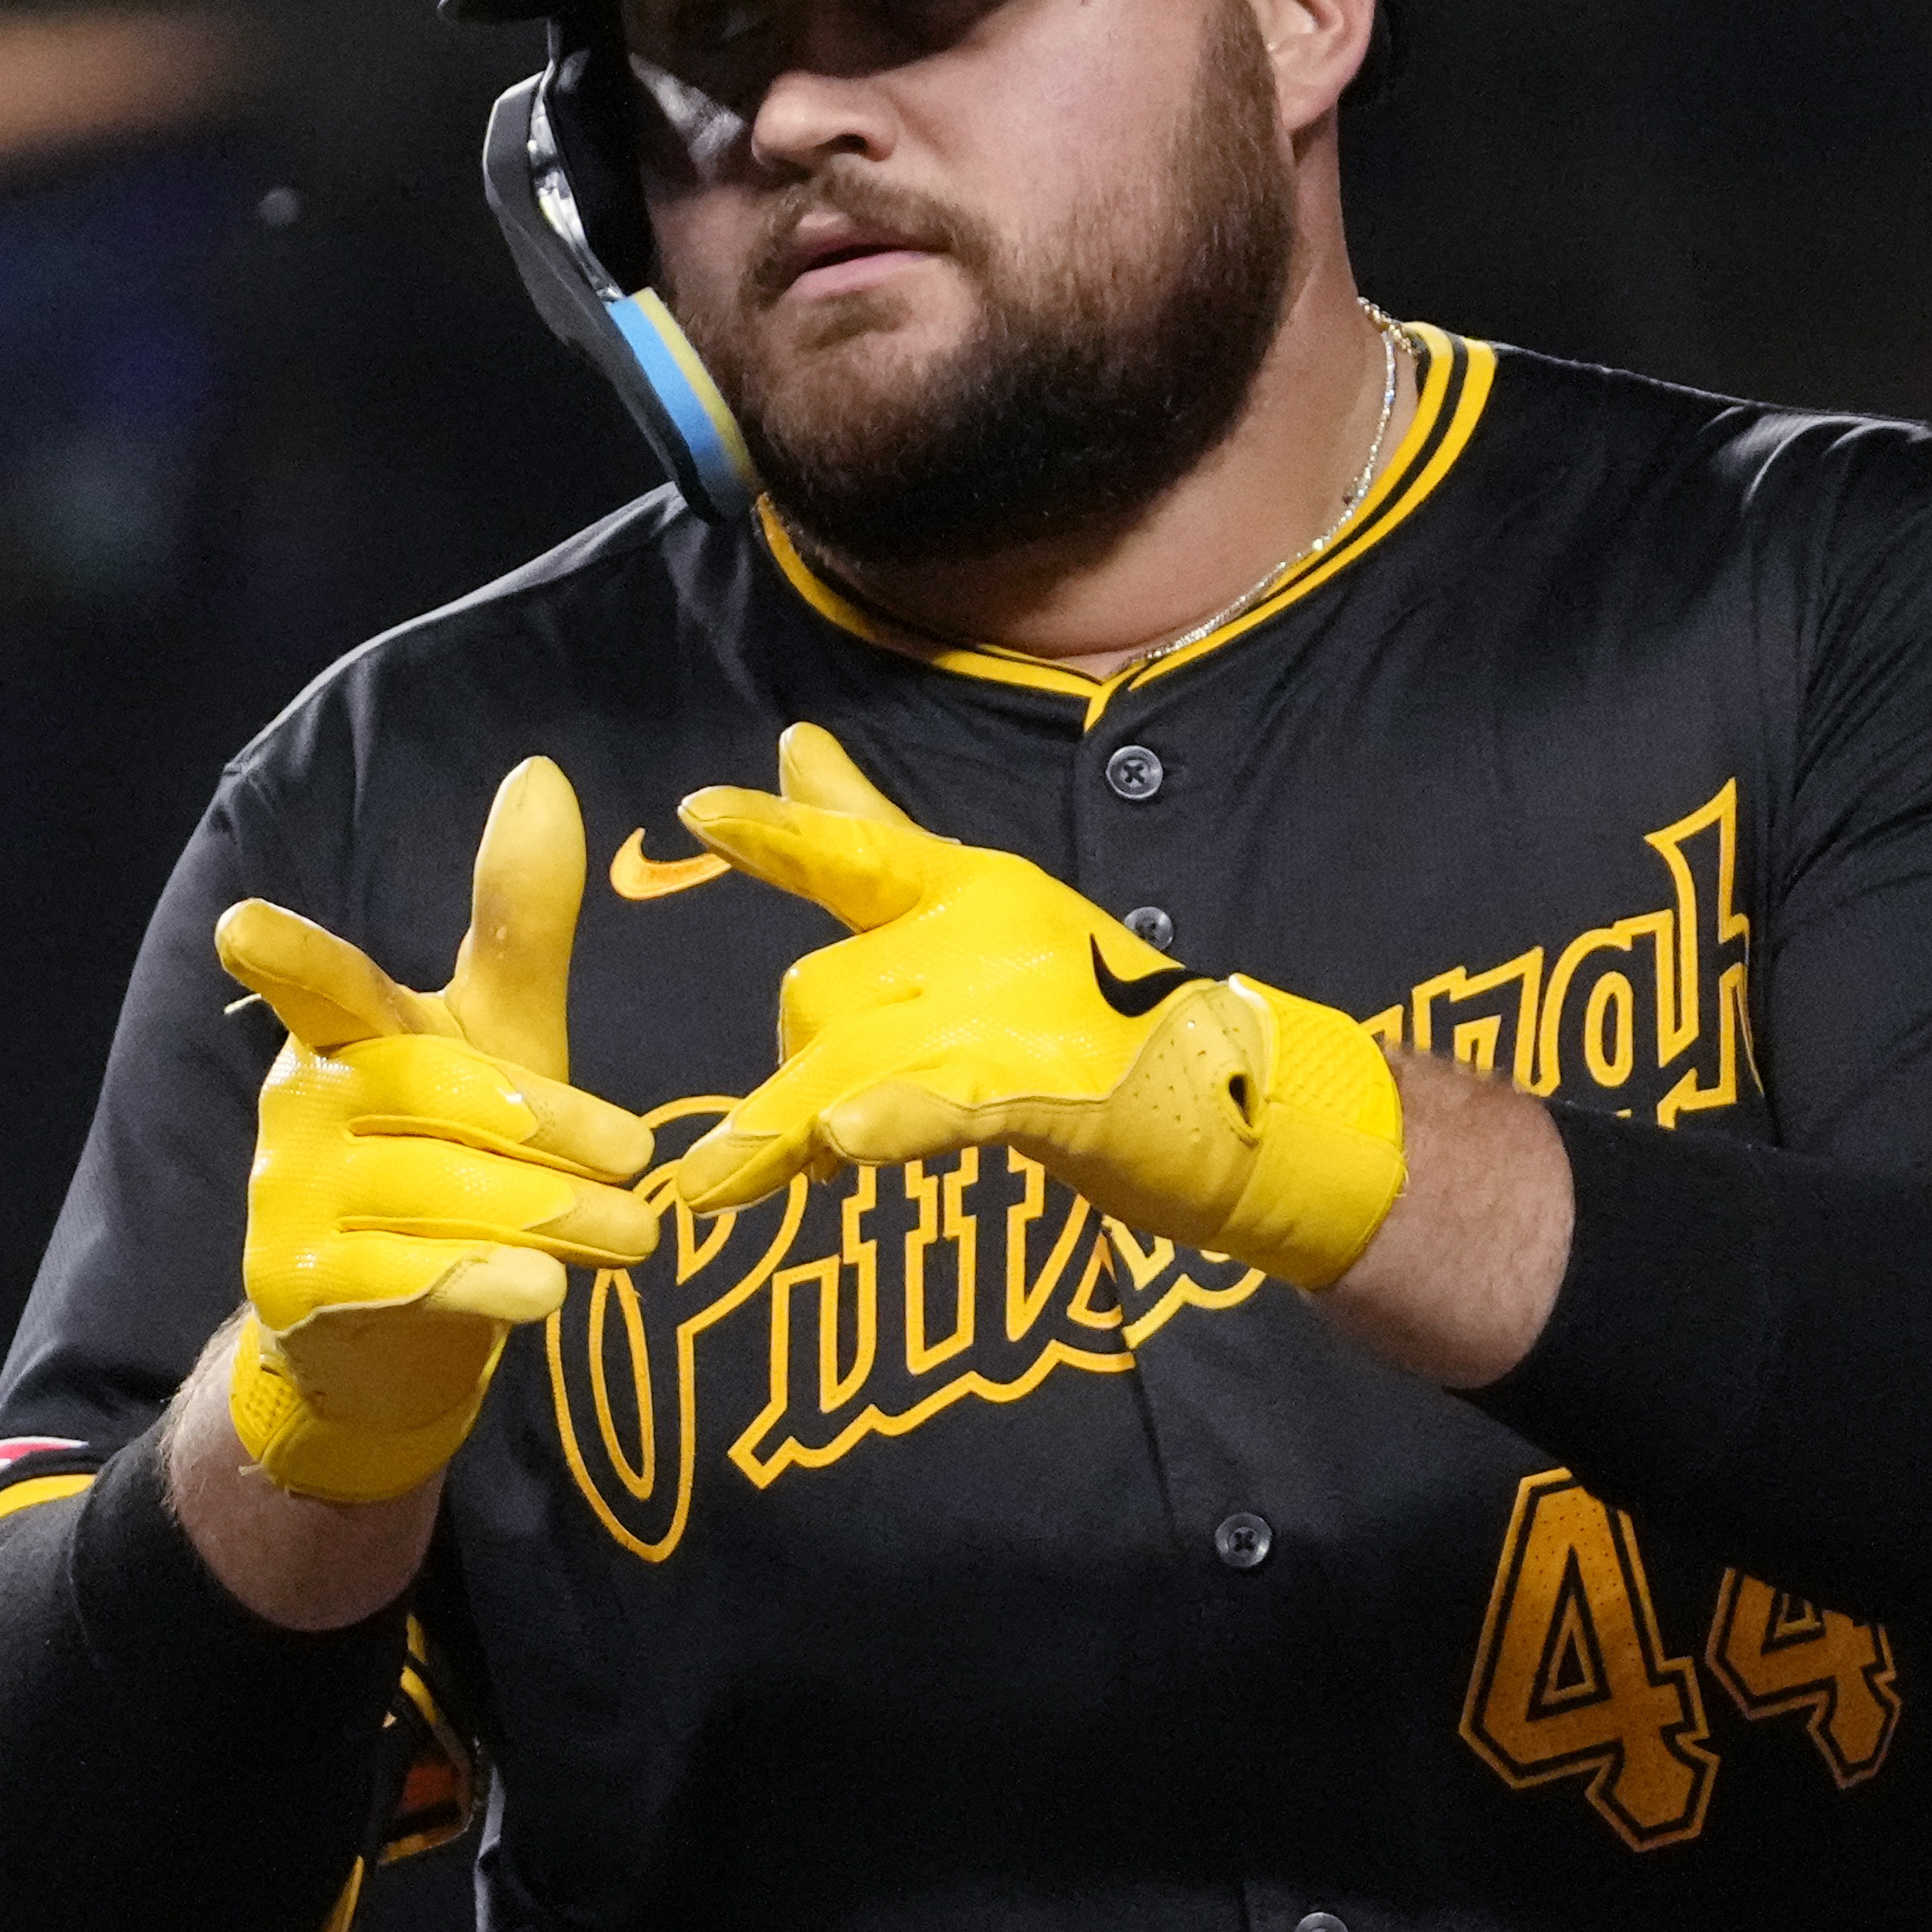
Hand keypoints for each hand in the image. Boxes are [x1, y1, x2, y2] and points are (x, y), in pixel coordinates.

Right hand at [217, 757, 658, 1502]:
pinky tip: (543, 1294)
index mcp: (342, 1031)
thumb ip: (521, 925)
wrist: (392, 1332)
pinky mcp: (293, 1287)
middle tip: (638, 1159)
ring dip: (547, 1213)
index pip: (324, 987)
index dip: (288, 957)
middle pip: (434, 1095)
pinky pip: (400, 1277)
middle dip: (547, 1128)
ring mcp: (285, 1197)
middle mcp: (298, 1101)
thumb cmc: (457, 1156)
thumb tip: (541, 773)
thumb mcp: (501, 1038)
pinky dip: (481, 1282)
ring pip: (432, 1191)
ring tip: (634, 1238)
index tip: (244, 928)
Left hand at [661, 724, 1405, 1290]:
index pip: (855, 849)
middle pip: (823, 993)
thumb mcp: (980, 915)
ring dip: (776, 1130)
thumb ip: (872, 838)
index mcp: (970, 887)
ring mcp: (1016, 1013)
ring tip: (706, 1189)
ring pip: (852, 1059)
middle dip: (789, 1073)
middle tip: (781, 1143)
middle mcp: (986, 934)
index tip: (696, 812)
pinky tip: (843, 1144)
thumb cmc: (1095, 1013)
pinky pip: (943, 1106)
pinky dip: (894, 1122)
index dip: (778, 832)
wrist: (1236, 1102)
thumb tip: (792, 742)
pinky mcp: (1046, 1092)